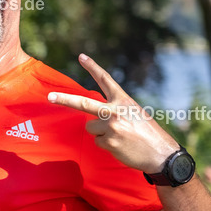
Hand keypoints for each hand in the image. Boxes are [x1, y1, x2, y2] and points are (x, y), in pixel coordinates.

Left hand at [47, 53, 179, 172]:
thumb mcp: (135, 113)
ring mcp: (110, 126)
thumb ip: (116, 109)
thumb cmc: (148, 133)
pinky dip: (106, 145)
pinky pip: (97, 141)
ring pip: (91, 127)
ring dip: (100, 133)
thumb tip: (96, 115)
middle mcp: (115, 111)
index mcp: (124, 100)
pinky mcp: (108, 141)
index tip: (81, 57)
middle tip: (49, 97)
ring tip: (119, 137)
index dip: (93, 67)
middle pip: (83, 103)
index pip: (105, 80)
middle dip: (64, 100)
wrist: (161, 154)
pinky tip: (121, 146)